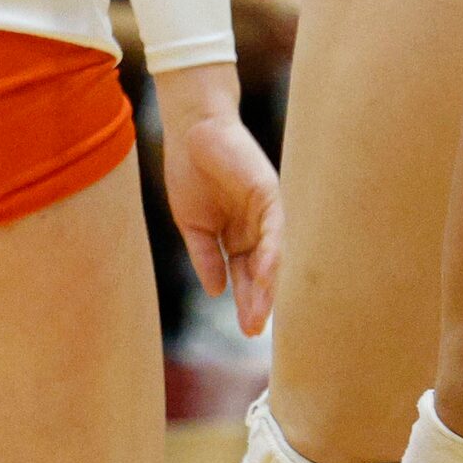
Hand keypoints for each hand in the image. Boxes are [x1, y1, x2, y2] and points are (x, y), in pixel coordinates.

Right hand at [154, 79, 281, 336]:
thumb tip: (215, 291)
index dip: (246, 301)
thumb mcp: (192, 224)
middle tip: (254, 331)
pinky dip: (269, 252)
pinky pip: (272, 228)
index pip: (245, 274)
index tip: (246, 329)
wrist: (191, 131)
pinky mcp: (268, 192)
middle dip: (258, 301)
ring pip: (271, 254)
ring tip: (259, 314)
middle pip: (261, 270)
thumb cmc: (190, 172)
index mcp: (236, 234)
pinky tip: (264, 275)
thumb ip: (205, 257)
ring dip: (266, 285)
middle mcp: (254, 226)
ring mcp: (263, 210)